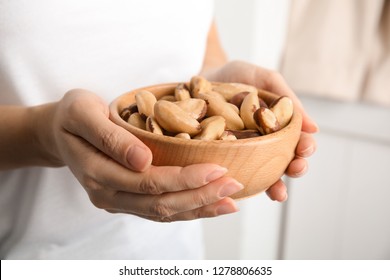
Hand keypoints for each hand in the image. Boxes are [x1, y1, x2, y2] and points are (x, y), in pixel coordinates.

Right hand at [46, 89, 242, 221]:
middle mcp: (108, 194)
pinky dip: (188, 209)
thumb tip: (142, 160)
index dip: (185, 178)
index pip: (149, 182)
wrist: (59, 132)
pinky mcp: (127, 199)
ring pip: (163, 212)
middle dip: (200, 196)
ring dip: (199, 208)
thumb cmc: (72, 116)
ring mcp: (118, 201)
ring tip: (231, 200)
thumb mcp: (83, 112)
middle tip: (234, 185)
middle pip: (161, 203)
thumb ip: (110, 136)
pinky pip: (160, 210)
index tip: (217, 168)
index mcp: (98, 173)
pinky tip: (211, 204)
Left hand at [202, 60, 318, 201]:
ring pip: (263, 174)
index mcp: (276, 127)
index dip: (305, 148)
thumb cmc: (236, 76)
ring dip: (274, 185)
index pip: (297, 142)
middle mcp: (262, 143)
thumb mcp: (264, 79)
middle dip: (294, 169)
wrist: (201, 76)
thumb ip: (287, 98)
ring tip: (278, 193)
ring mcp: (242, 152)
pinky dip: (242, 183)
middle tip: (296, 169)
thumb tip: (314, 128)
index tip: (305, 148)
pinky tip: (244, 190)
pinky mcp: (221, 157)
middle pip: (284, 162)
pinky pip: (233, 172)